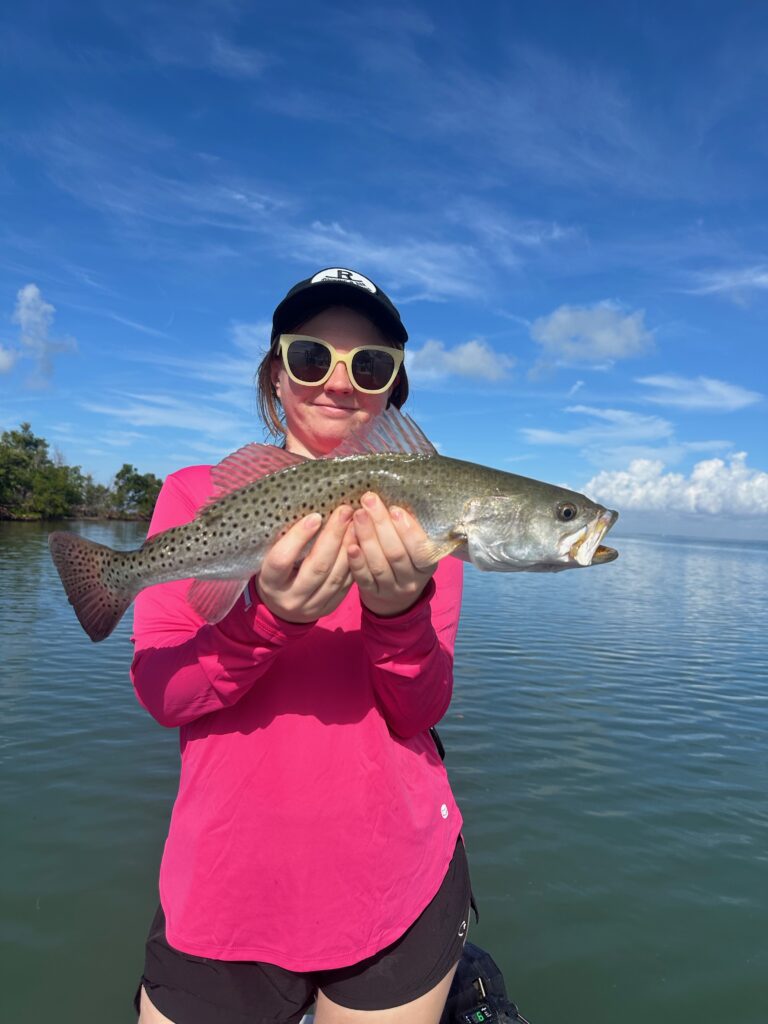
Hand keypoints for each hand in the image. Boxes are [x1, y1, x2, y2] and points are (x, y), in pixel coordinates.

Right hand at [256, 506, 353, 622]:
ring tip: (356, 523)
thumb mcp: (270, 557)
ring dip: (348, 546)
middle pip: (316, 567)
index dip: (298, 537)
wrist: (282, 609)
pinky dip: (355, 561)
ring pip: (335, 576)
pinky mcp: (330, 607)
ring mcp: (312, 606)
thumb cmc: (277, 573)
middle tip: (345, 512)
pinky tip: (360, 541)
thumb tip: (310, 511)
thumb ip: (284, 540)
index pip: (282, 560)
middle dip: (333, 536)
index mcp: (270, 582)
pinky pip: (346, 584)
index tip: (315, 516)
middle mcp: (291, 598)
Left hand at [347, 492, 436, 617]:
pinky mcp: (372, 593)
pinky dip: (357, 561)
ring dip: (367, 538)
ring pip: (379, 565)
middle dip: (381, 525)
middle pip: (396, 554)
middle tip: (369, 502)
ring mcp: (391, 589)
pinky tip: (350, 545)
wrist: (395, 595)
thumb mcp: (415, 547)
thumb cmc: (406, 559)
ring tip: (358, 515)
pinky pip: (364, 578)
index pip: (420, 549)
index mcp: (427, 565)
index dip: (407, 529)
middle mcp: (411, 580)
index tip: (394, 509)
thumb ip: (408, 529)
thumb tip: (393, 499)